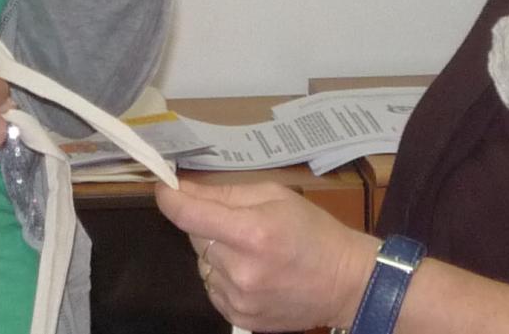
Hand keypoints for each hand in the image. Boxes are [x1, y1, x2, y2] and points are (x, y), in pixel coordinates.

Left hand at [156, 179, 379, 331]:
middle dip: (209, 226)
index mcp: (252, 233)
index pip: (190, 217)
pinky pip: (213, 289)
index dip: (170, 200)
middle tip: (241, 224)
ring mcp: (240, 299)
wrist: (344, 282)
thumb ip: (226, 193)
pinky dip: (224, 277)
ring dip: (217, 254)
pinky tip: (252, 273)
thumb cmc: (313, 231)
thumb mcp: (276, 196)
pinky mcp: (240, 318)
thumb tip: (182, 189)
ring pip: (204, 265)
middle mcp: (241, 270)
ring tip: (252, 252)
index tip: (164, 189)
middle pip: (197, 239)